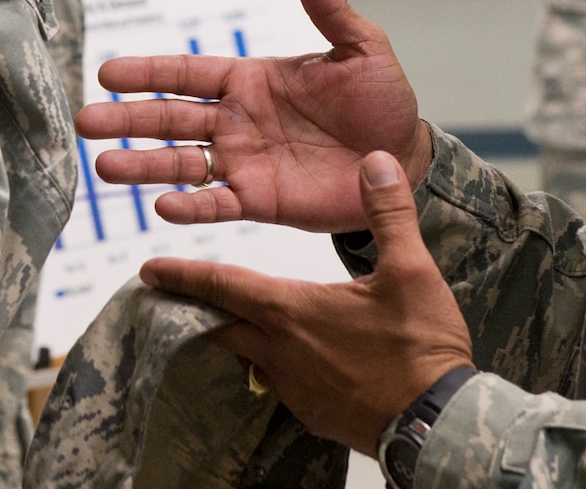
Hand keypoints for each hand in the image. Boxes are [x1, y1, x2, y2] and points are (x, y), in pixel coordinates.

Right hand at [75, 0, 430, 231]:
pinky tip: (162, 206)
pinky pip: (217, 204)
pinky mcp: (260, 201)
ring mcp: (244, 162)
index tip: (106, 73)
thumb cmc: (381, 99)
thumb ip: (330, 10)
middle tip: (83, 122)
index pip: (187, 73)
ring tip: (102, 168)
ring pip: (181, 163)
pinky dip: (191, 206)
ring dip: (143, 165)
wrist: (407, 159)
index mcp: (250, 81)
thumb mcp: (360, 48)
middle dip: (126, 120)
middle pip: (169, 118)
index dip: (148, 73)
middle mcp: (236, 120)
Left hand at [140, 152, 474, 456]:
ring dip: (234, 337)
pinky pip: (277, 384)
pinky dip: (270, 365)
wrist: (439, 425)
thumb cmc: (421, 348)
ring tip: (228, 321)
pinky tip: (288, 357)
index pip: (223, 286)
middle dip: (195, 309)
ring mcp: (293, 388)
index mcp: (292, 310)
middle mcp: (280, 351)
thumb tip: (377, 161)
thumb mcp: (410, 270)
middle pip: (220, 326)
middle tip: (169, 297)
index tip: (147, 270)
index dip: (182, 275)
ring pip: (247, 357)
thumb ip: (389, 213)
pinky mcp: (311, 413)